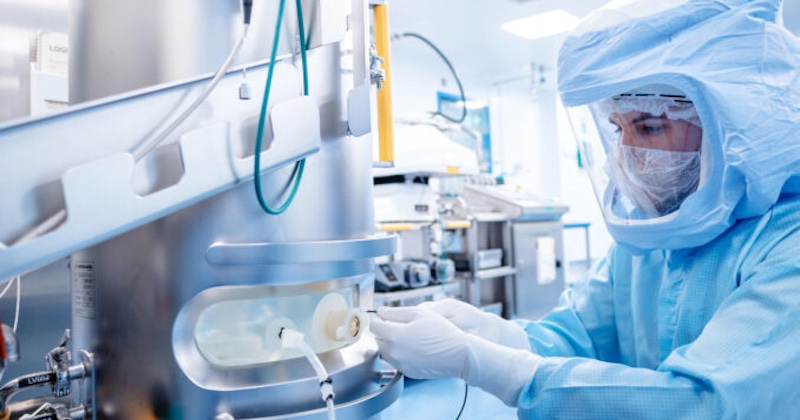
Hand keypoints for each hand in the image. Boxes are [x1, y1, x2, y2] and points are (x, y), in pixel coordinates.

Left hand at [370, 305, 540, 405]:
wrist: (458, 355)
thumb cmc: (442, 332)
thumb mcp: (419, 314)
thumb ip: (396, 312)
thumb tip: (380, 312)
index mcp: (394, 336)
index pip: (374, 326)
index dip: (376, 319)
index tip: (379, 316)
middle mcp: (394, 352)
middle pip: (377, 340)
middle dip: (383, 331)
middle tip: (395, 323)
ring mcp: (400, 364)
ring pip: (385, 351)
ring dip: (390, 342)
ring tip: (406, 334)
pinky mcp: (407, 372)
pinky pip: (396, 360)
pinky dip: (399, 353)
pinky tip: (413, 346)